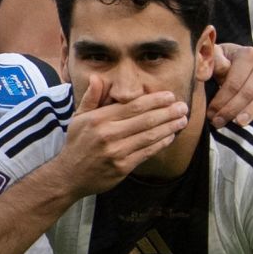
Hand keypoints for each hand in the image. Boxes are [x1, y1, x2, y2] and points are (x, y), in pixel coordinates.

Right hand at [55, 76, 188, 196]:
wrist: (69, 175)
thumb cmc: (77, 144)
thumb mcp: (78, 118)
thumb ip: (91, 98)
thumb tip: (96, 77)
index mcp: (98, 119)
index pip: (132, 106)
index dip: (154, 100)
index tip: (170, 96)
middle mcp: (107, 134)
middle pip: (145, 120)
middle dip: (168, 112)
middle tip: (183, 106)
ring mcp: (116, 151)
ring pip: (149, 136)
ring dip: (170, 127)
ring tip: (182, 120)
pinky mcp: (122, 167)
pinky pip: (147, 152)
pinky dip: (161, 143)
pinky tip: (170, 136)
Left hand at [209, 43, 252, 127]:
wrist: (238, 58)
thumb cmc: (223, 59)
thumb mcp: (213, 57)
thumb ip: (209, 64)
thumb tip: (202, 75)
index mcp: (247, 54)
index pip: (234, 82)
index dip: (222, 99)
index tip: (211, 112)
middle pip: (249, 91)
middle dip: (232, 109)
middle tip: (219, 122)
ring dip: (251, 111)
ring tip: (238, 122)